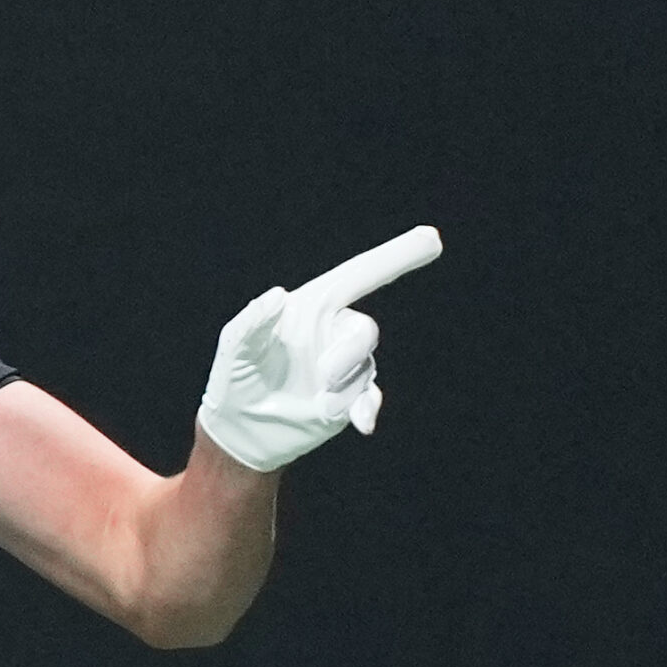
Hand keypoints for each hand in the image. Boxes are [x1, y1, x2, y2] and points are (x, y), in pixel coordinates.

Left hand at [196, 225, 442, 472]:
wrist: (239, 428)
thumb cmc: (235, 377)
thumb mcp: (235, 348)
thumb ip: (252, 321)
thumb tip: (278, 295)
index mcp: (313, 307)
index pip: (359, 275)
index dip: (394, 256)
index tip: (431, 237)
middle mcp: (334, 331)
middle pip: (365, 330)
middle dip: (348, 352)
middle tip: (322, 374)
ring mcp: (345, 366)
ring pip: (365, 366)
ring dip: (344, 385)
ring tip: (315, 401)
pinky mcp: (349, 398)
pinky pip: (370, 397)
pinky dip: (368, 408)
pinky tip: (363, 422)